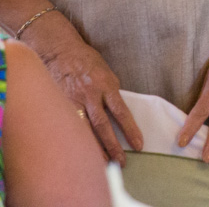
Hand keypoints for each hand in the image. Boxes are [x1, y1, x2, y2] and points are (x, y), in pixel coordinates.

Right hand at [41, 29, 142, 163]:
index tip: (139, 144)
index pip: (121, 112)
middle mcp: (91, 95)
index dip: (130, 129)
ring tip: (103, 165)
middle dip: (113, 146)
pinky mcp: (60, 104)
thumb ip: (111, 93)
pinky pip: (69, 125)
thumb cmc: (88, 62)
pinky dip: (75, 140)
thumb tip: (120, 113)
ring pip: (84, 130)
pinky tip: (79, 152)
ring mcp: (73, 101)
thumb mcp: (107, 74)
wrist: (61, 51)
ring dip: (94, 148)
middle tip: (122, 162)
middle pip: (103, 126)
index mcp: (107, 85)